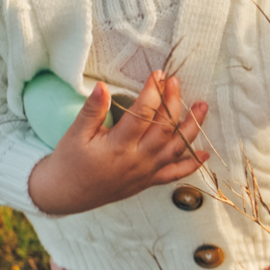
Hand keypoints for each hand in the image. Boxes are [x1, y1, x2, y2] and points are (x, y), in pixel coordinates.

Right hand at [28, 71, 209, 215]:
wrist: (65, 194)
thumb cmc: (69, 163)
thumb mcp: (75, 134)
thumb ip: (92, 110)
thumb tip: (102, 86)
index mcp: (118, 146)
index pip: (143, 114)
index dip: (153, 92)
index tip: (158, 75)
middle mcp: (137, 160)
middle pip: (164, 128)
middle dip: (174, 102)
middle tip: (176, 82)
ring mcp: (146, 172)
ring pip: (176, 149)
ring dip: (192, 127)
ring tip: (203, 107)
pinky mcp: (148, 182)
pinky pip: (174, 174)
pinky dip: (191, 164)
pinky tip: (204, 154)